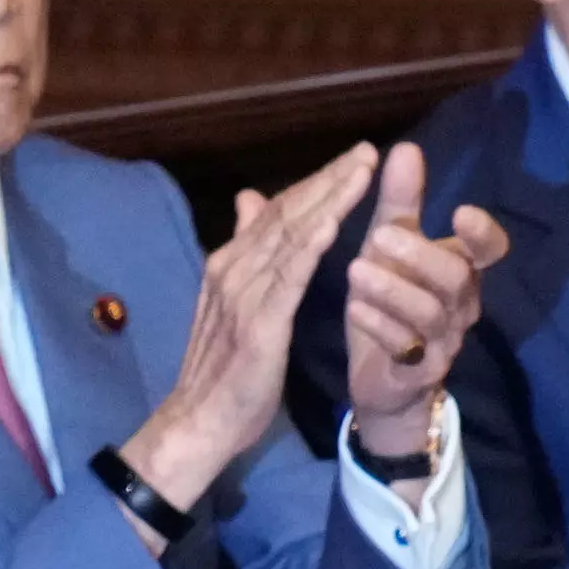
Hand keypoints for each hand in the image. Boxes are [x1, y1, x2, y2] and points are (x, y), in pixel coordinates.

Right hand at [119, 143, 383, 515]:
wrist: (201, 418)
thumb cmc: (227, 367)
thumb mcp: (239, 303)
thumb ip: (248, 252)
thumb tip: (250, 199)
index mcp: (232, 263)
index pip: (279, 212)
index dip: (317, 183)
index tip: (356, 159)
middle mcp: (233, 268)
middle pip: (286, 213)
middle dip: (329, 180)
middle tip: (368, 151)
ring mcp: (242, 293)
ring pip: (289, 235)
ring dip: (327, 200)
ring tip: (361, 172)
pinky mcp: (257, 323)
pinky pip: (286, 278)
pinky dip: (309, 247)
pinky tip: (334, 225)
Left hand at [336, 139, 510, 457]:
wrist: (384, 384)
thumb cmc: (389, 306)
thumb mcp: (389, 249)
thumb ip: (400, 203)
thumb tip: (405, 147)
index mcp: (459, 271)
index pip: (490, 249)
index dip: (482, 233)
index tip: (458, 211)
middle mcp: (460, 306)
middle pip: (457, 278)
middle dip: (421, 254)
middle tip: (380, 235)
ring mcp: (443, 341)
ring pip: (431, 313)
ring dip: (393, 289)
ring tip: (355, 270)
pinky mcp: (420, 372)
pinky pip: (407, 349)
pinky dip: (381, 326)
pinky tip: (355, 309)